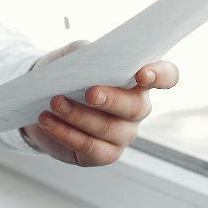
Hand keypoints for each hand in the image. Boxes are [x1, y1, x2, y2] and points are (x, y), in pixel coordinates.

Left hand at [20, 41, 180, 166]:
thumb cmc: (67, 73)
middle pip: (136, 107)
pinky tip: (47, 121)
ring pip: (108, 129)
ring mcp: (123, 134)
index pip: (167, 76)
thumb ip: (88, 53)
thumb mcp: (75, 55)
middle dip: (112, 100)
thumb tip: (93, 59)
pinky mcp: (103, 154)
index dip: (161, 75)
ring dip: (79, 115)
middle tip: (89, 93)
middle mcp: (137, 108)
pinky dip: (66, 133)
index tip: (142, 74)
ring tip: (55, 103)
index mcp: (139, 80)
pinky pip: (90, 147)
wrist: (41, 100)